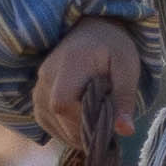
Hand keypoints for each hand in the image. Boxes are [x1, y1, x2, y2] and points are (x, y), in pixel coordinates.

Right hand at [28, 17, 144, 153]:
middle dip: (78, 132)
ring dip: (68, 133)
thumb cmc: (113, 47)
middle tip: (102, 135)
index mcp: (70, 63)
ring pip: (45, 119)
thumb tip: (125, 131)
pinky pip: (43, 118)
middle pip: (53, 114)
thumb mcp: (127, 68)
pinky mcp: (37, 91)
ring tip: (92, 132)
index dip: (80, 123)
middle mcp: (48, 72)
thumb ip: (125, 98)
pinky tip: (78, 128)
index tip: (103, 130)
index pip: (63, 103)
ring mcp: (39, 82)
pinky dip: (60, 129)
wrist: (92, 29)